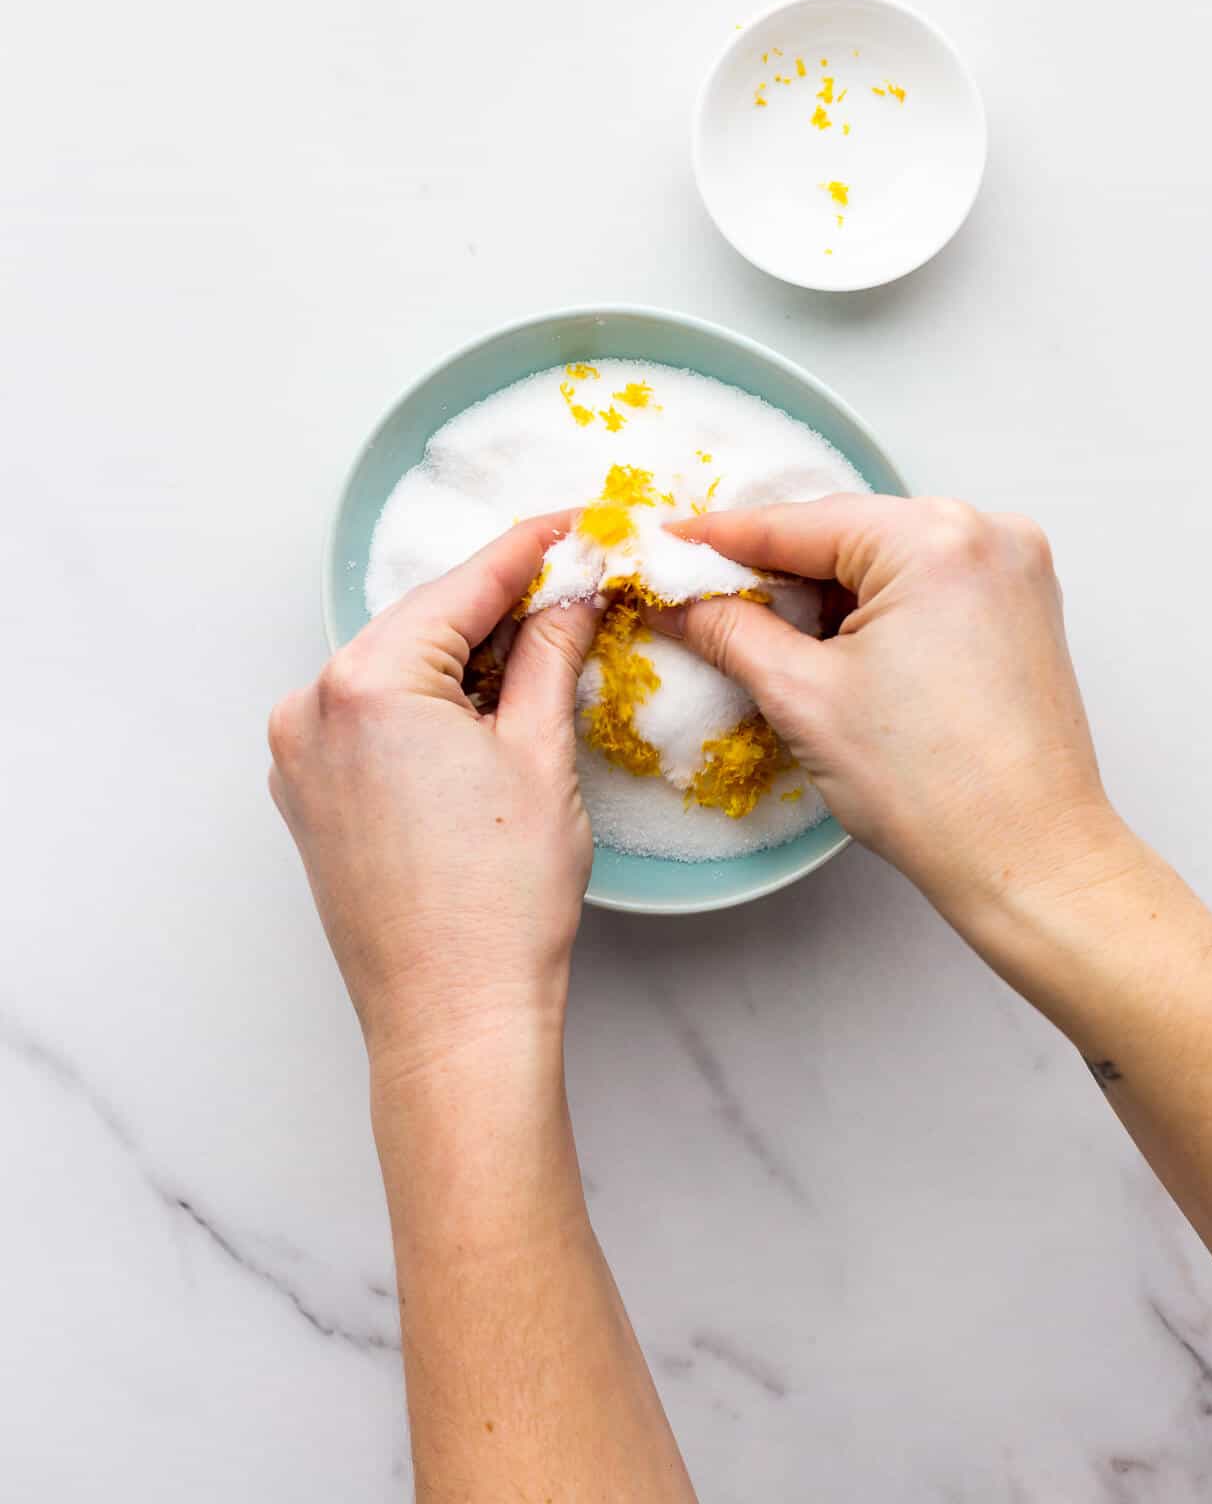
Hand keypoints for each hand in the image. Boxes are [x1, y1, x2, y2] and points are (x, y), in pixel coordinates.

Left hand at [268, 516, 598, 1069]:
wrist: (452, 1020)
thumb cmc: (498, 904)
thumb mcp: (539, 752)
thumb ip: (549, 652)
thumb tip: (573, 593)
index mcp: (365, 683)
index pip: (466, 586)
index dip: (534, 548)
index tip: (580, 521)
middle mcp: (311, 706)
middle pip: (426, 621)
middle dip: (503, 602)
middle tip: (579, 582)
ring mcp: (300, 754)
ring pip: (399, 667)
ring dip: (468, 653)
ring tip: (546, 647)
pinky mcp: (308, 794)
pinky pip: (374, 716)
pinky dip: (430, 700)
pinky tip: (488, 705)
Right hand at [650, 496, 1119, 930]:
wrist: (1031, 859)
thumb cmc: (936, 790)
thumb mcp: (803, 698)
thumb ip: (730, 632)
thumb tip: (682, 605)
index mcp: (935, 540)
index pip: (801, 523)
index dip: (723, 539)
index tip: (669, 543)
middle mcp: (986, 534)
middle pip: (846, 533)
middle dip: (774, 567)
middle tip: (701, 592)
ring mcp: (1014, 568)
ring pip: (886, 558)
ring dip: (825, 589)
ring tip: (762, 629)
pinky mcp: (1023, 606)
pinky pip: (928, 582)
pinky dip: (876, 605)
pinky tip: (832, 642)